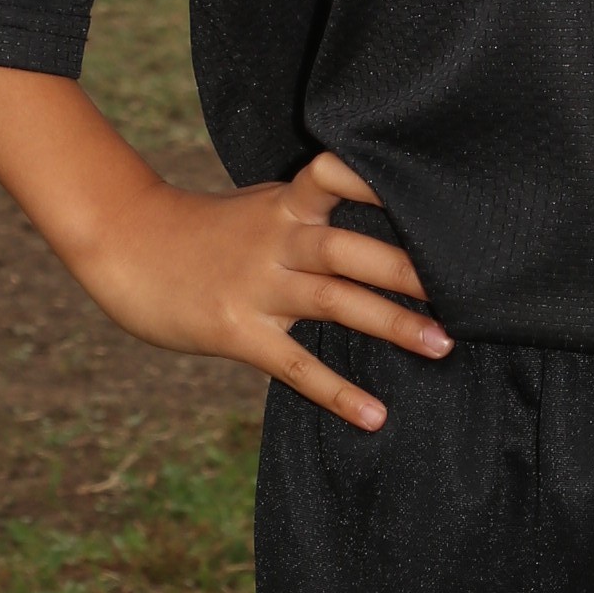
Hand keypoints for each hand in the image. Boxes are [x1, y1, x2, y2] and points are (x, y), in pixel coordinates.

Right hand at [0, 50, 450, 431]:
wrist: (123, 248)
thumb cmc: (202, 233)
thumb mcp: (258, 209)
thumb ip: (310, 214)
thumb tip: (375, 221)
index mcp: (284, 204)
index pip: (336, 177)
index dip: (379, 180)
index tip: (435, 184)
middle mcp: (276, 239)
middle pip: (349, 247)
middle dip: (408, 266)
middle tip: (470, 284)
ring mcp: (255, 285)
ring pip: (333, 301)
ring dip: (391, 323)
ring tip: (444, 344)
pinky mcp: (236, 331)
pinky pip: (294, 364)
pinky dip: (337, 391)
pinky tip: (374, 415)